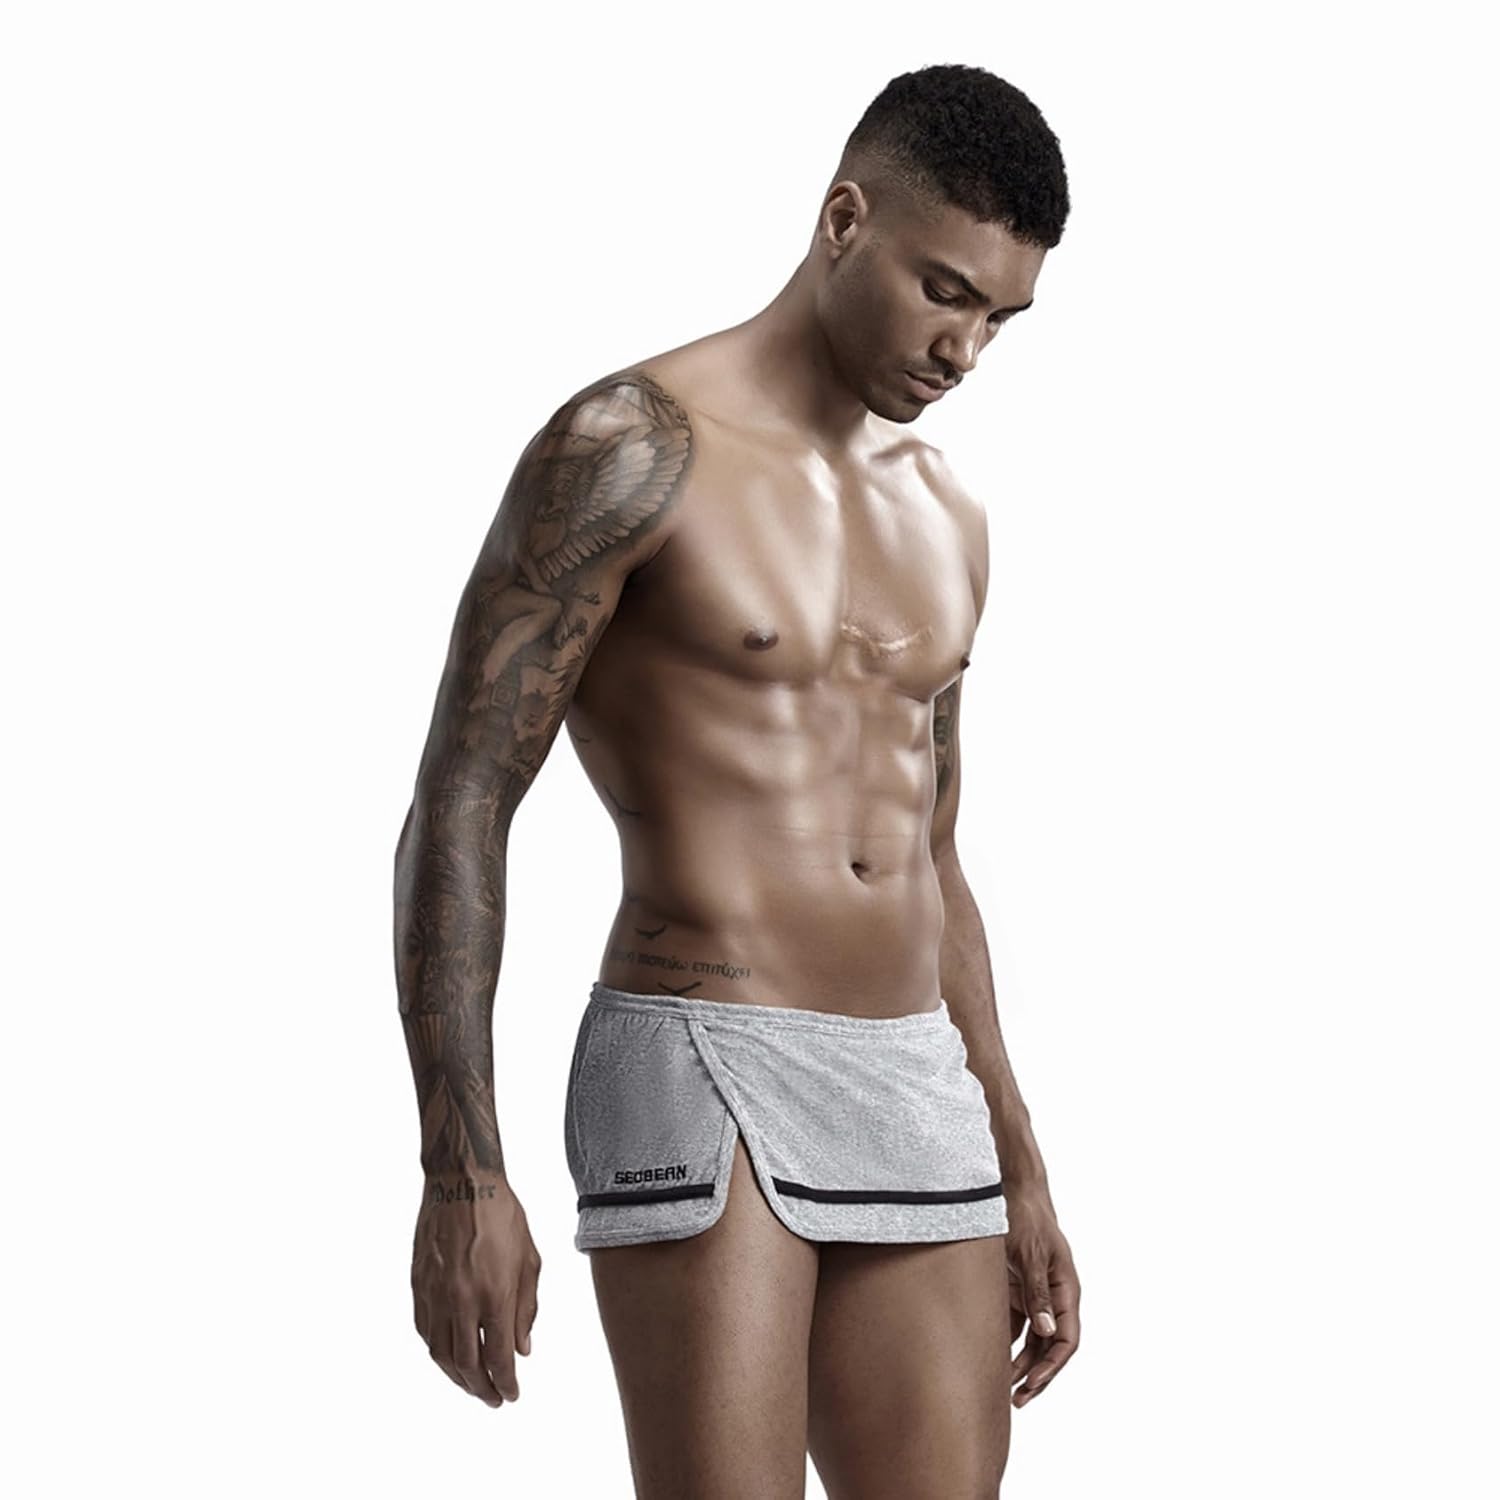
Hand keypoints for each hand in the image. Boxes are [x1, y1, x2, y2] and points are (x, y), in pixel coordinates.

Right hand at [411, 1173, 541, 1406]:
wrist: (461, 1183)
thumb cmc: (502, 1215)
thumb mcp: (529, 1259)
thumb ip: (526, 1308)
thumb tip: (523, 1348)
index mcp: (495, 1294)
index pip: (500, 1357)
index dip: (506, 1383)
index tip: (512, 1395)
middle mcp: (462, 1300)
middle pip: (468, 1365)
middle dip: (482, 1389)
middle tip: (493, 1399)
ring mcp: (435, 1295)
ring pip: (441, 1354)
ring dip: (457, 1378)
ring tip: (472, 1384)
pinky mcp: (418, 1286)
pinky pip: (425, 1331)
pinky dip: (437, 1352)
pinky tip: (449, 1356)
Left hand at [1004, 1185, 1079, 1407]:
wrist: (1011, 1188)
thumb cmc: (1025, 1217)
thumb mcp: (1030, 1254)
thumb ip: (1038, 1293)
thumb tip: (1047, 1332)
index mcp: (1066, 1289)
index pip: (1067, 1340)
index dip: (1052, 1367)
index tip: (1031, 1385)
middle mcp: (1054, 1295)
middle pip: (1051, 1346)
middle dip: (1036, 1374)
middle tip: (1017, 1399)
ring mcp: (1035, 1293)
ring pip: (1033, 1339)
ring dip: (1020, 1362)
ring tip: (1002, 1387)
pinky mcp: (1017, 1288)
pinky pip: (1015, 1323)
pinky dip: (1005, 1341)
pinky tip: (989, 1357)